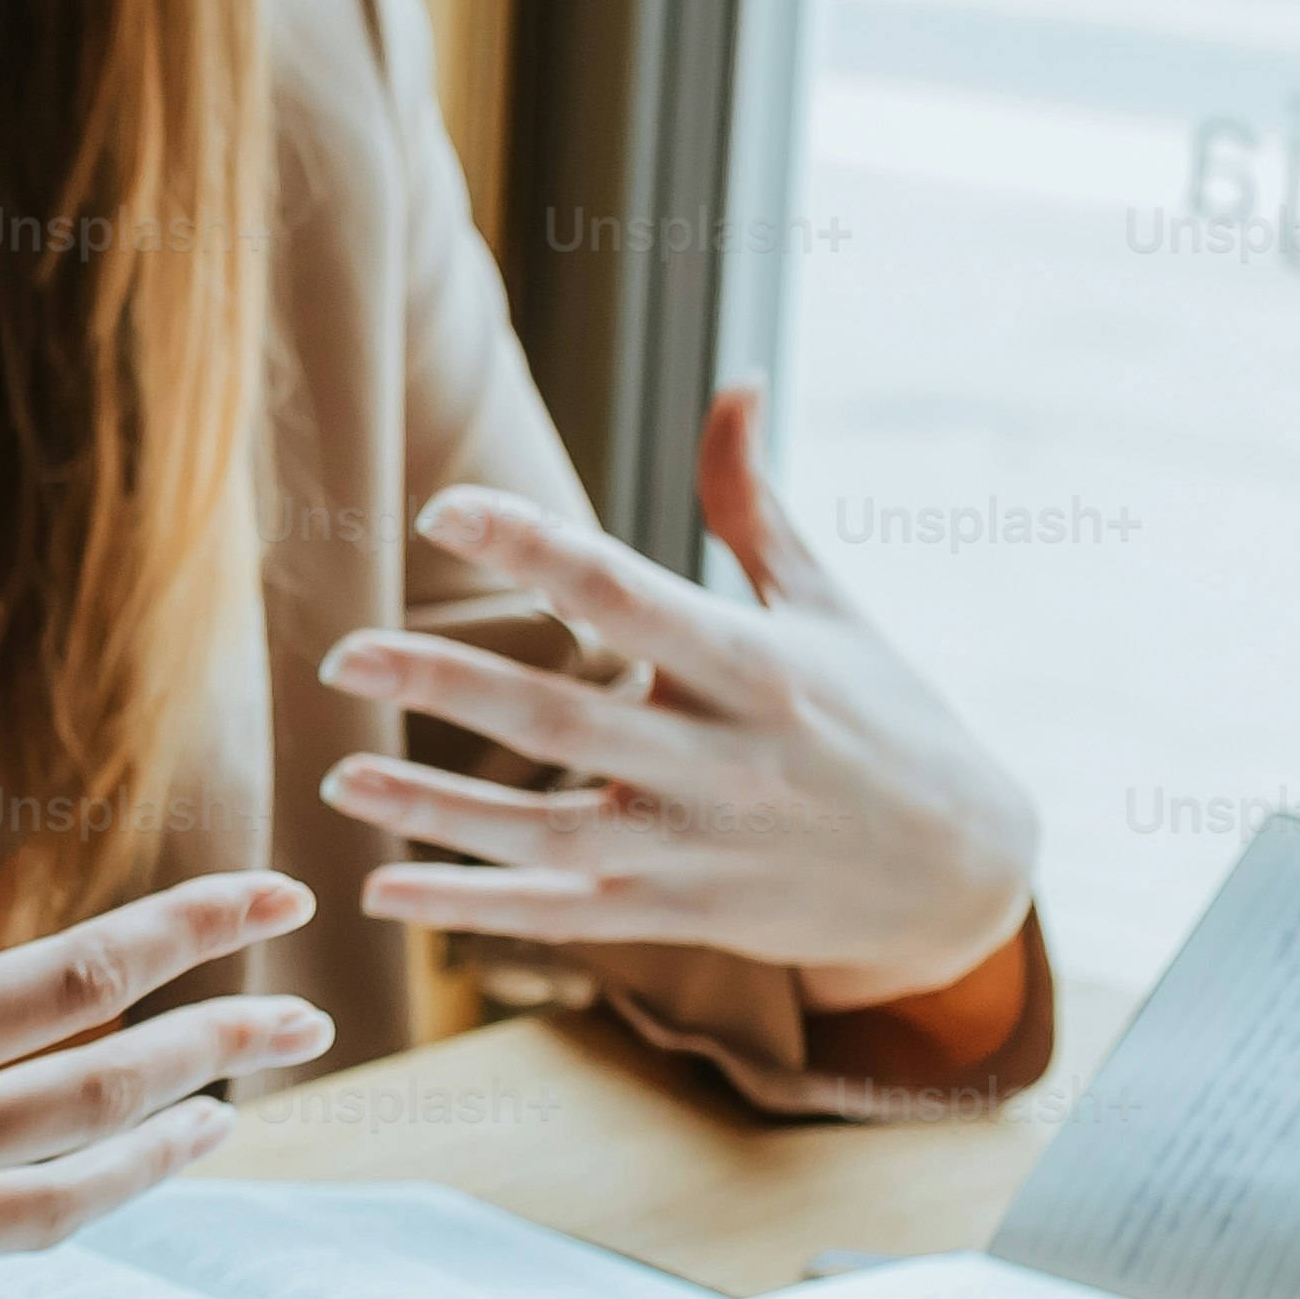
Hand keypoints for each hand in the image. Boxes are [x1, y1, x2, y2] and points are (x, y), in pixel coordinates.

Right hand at [0, 734, 328, 1298]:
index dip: (188, 930)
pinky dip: (40, 1209)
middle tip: (312, 1024)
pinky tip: (49, 1201)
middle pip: (113, 1087)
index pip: (76, 979)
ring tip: (226, 1125)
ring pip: (76, 1183)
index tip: (275, 900)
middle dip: (224, 1045)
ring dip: (164, 1150)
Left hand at [315, 384, 1035, 1010]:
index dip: (533, 546)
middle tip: (343, 656)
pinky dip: (470, 906)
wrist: (960, 878)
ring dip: (436, 810)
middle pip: (564, 718)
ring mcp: (697, 847)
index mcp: (757, 665)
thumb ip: (755, 505)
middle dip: (447, 686)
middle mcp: (723, 759)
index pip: (626, 592)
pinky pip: (558, 915)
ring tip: (339, 776)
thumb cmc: (887, 719)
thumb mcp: (834, 608)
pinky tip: (382, 890)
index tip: (444, 508)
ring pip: (545, 832)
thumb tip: (735, 382)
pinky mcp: (680, 916)